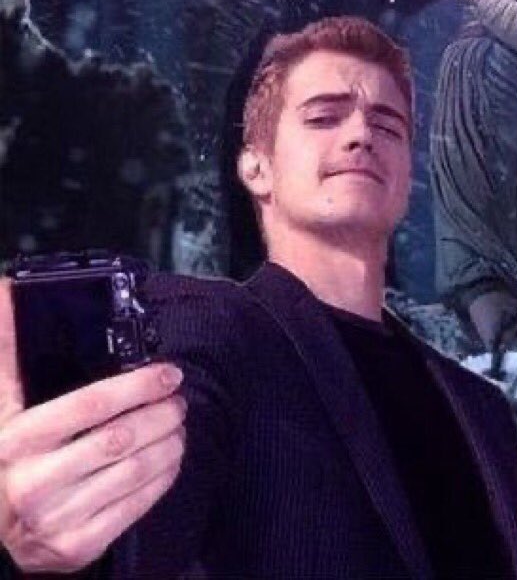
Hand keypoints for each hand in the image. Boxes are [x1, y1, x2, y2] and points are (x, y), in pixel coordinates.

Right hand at [0, 279, 186, 573]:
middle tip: (179, 399)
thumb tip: (9, 290)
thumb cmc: (7, 453)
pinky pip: (135, 509)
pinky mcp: (77, 546)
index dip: (138, 386)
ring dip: (169, 443)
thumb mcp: (3, 402)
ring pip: (133, 473)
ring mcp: (56, 520)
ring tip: (178, 424)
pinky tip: (169, 458)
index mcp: (18, 439)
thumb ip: (10, 351)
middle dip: (160, 413)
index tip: (168, 373)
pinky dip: (162, 479)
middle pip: (120, 439)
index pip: (92, 405)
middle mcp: (35, 482)